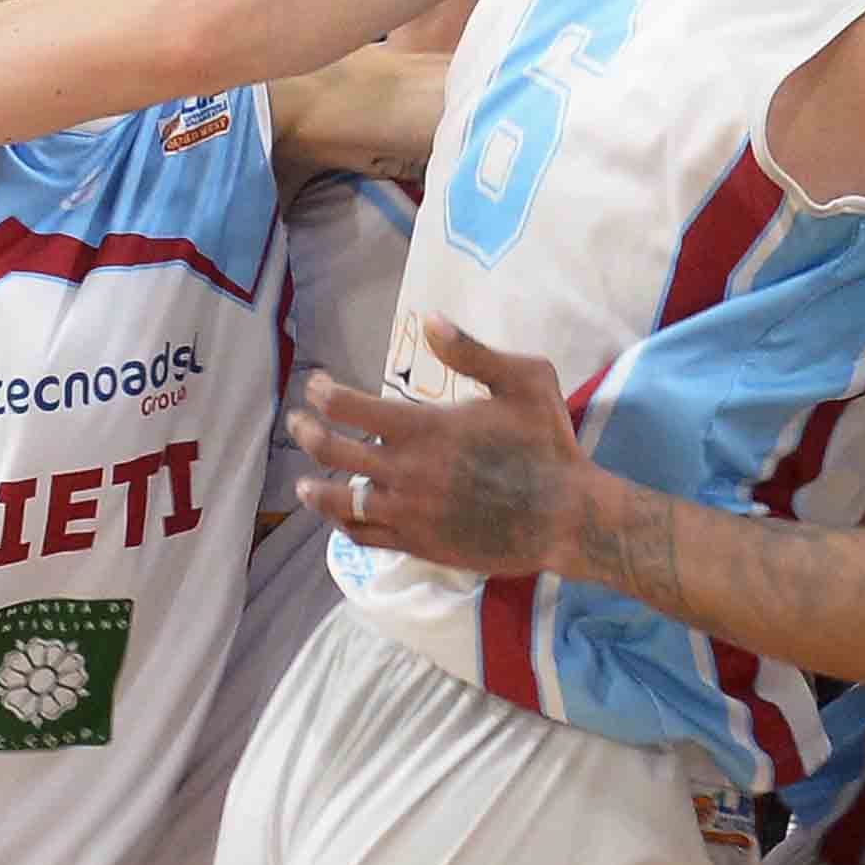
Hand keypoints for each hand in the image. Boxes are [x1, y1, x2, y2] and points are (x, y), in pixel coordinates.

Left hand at [287, 321, 594, 576]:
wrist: (567, 516)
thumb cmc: (548, 444)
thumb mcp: (526, 380)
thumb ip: (473, 351)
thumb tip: (430, 320)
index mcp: (426, 428)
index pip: (352, 409)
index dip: (326, 395)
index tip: (316, 386)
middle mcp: (407, 472)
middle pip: (335, 453)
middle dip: (308, 434)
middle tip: (297, 424)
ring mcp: (410, 512)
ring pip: (343, 503)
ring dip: (317, 491)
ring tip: (303, 486)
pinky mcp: (420, 544)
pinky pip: (367, 537)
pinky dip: (347, 526)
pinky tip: (342, 518)